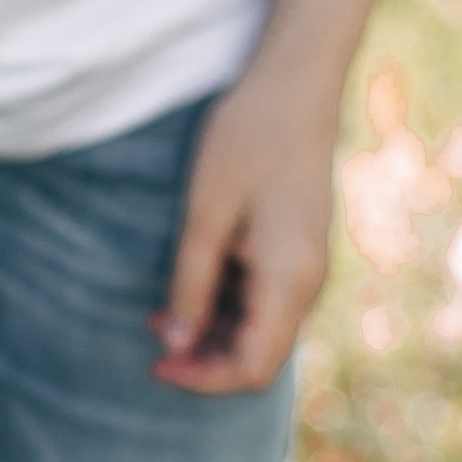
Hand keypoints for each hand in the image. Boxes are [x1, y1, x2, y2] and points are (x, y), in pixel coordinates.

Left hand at [153, 51, 343, 395]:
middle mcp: (309, 281)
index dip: (202, 378)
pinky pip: (268, 297)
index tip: (155, 365)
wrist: (297, 83)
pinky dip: (229, 305)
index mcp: (289, 280)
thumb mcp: (205, 214)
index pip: (252, 367)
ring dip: (213, 331)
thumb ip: (190, 284)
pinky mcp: (301, 246)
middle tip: (152, 337)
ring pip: (263, 328)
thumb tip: (176, 344)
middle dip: (205, 359)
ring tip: (162, 308)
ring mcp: (309, 264)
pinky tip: (193, 280)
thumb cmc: (248, 138)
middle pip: (260, 355)